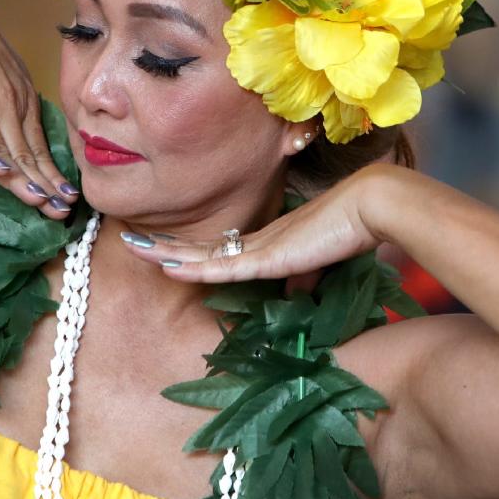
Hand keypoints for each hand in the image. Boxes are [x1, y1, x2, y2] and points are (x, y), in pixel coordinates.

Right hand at [0, 0, 78, 218]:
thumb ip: (10, 105)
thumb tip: (19, 137)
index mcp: (20, 98)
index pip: (39, 145)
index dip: (52, 174)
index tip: (68, 200)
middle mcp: (7, 102)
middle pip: (28, 152)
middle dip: (46, 185)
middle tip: (63, 214)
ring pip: (5, 146)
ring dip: (24, 177)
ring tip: (41, 203)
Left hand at [120, 165, 399, 282]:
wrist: (372, 205)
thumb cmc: (353, 231)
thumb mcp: (321, 262)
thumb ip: (304, 277)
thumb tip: (294, 292)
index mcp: (267, 242)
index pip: (217, 249)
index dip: (187, 249)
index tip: (160, 249)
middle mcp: (255, 239)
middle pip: (198, 246)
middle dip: (162, 244)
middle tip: (126, 239)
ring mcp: (259, 246)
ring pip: (200, 253)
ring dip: (163, 251)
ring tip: (128, 245)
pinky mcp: (268, 256)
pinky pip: (221, 266)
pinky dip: (192, 269)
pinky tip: (165, 266)